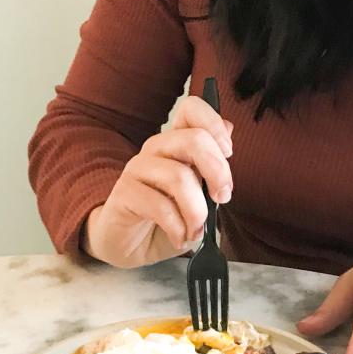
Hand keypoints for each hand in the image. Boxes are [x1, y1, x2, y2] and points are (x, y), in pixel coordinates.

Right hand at [83, 96, 232, 267]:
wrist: (131, 245)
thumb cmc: (169, 216)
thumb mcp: (199, 193)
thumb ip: (212, 163)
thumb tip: (228, 128)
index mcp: (176, 141)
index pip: (192, 108)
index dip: (214, 123)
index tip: (228, 152)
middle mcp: (156, 148)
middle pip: (193, 139)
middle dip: (218, 172)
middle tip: (222, 198)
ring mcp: (137, 169)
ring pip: (179, 177)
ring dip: (197, 212)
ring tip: (197, 231)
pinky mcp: (124, 194)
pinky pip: (160, 206)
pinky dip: (179, 228)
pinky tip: (180, 238)